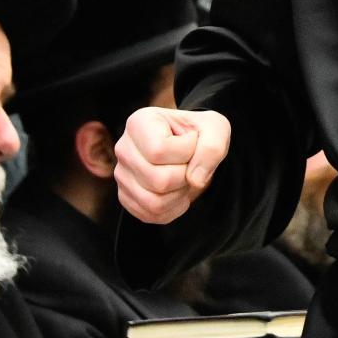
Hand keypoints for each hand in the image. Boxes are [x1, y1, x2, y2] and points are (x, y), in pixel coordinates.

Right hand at [115, 106, 229, 224]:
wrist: (191, 148)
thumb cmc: (199, 134)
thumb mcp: (215, 129)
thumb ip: (212, 148)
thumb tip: (194, 180)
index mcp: (139, 122)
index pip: (158, 151)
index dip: (186, 153)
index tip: (192, 142)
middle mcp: (124, 149)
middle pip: (157, 180)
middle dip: (185, 176)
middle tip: (190, 164)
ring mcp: (121, 175)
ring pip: (154, 202)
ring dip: (179, 194)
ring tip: (184, 177)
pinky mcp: (125, 197)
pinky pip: (151, 214)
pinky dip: (172, 208)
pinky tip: (177, 190)